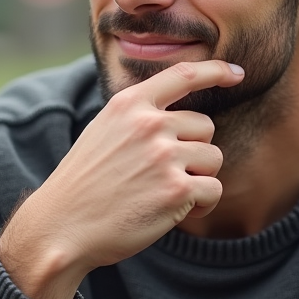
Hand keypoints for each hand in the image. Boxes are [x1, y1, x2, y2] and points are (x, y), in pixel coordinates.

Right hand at [0, 59, 244, 298]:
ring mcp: (164, 156)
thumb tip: (180, 115)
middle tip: (163, 175)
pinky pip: (213, 189)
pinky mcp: (176, 190)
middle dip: (194, 151)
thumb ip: (138, 117)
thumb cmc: (84, 184)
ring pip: (213, 158)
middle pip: (205, 127)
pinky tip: (175, 211)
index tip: (236, 74)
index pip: (184, 75)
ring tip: (165, 193)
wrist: (61, 227)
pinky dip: (202, 204)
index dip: (216, 71)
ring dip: (198, 178)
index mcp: (129, 104)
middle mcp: (148, 124)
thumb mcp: (103, 131)